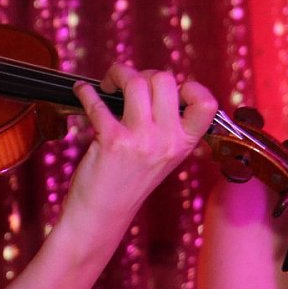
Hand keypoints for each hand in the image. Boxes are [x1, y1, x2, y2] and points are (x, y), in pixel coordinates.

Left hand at [66, 64, 217, 225]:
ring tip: (107, 86)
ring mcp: (142, 140)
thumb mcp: (161, 156)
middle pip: (164, 79)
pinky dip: (85, 91)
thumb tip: (150, 84)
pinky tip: (81, 91)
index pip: (206, 103)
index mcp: (185, 143)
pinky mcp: (113, 141)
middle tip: (125, 85)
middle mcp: (168, 140)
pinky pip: (98, 102)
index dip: (190, 86)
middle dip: (141, 73)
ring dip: (116, 75)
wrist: (103, 215)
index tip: (170, 88)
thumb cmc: (127, 182)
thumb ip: (165, 126)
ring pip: (136, 82)